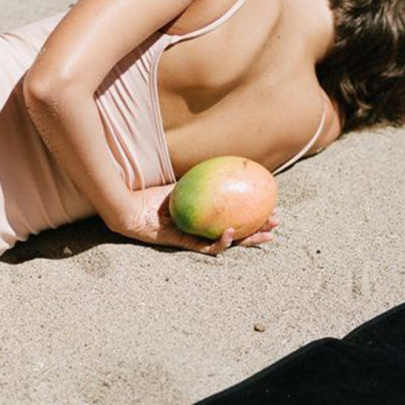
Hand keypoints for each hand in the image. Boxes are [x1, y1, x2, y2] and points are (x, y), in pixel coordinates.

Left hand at [113, 184, 280, 254]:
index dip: (254, 214)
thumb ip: (204, 174)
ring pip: (226, 243)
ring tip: (265, 233)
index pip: (236, 217)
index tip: (272, 205)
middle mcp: (201, 230)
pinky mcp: (182, 244)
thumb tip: (229, 158)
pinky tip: (233, 231)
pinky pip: (205, 246)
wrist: (129, 204)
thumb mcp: (184, 180)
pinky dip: (220, 241)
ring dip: (247, 239)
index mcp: (205, 217)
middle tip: (276, 223)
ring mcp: (193, 239)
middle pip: (237, 233)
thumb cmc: (152, 192)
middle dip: (258, 230)